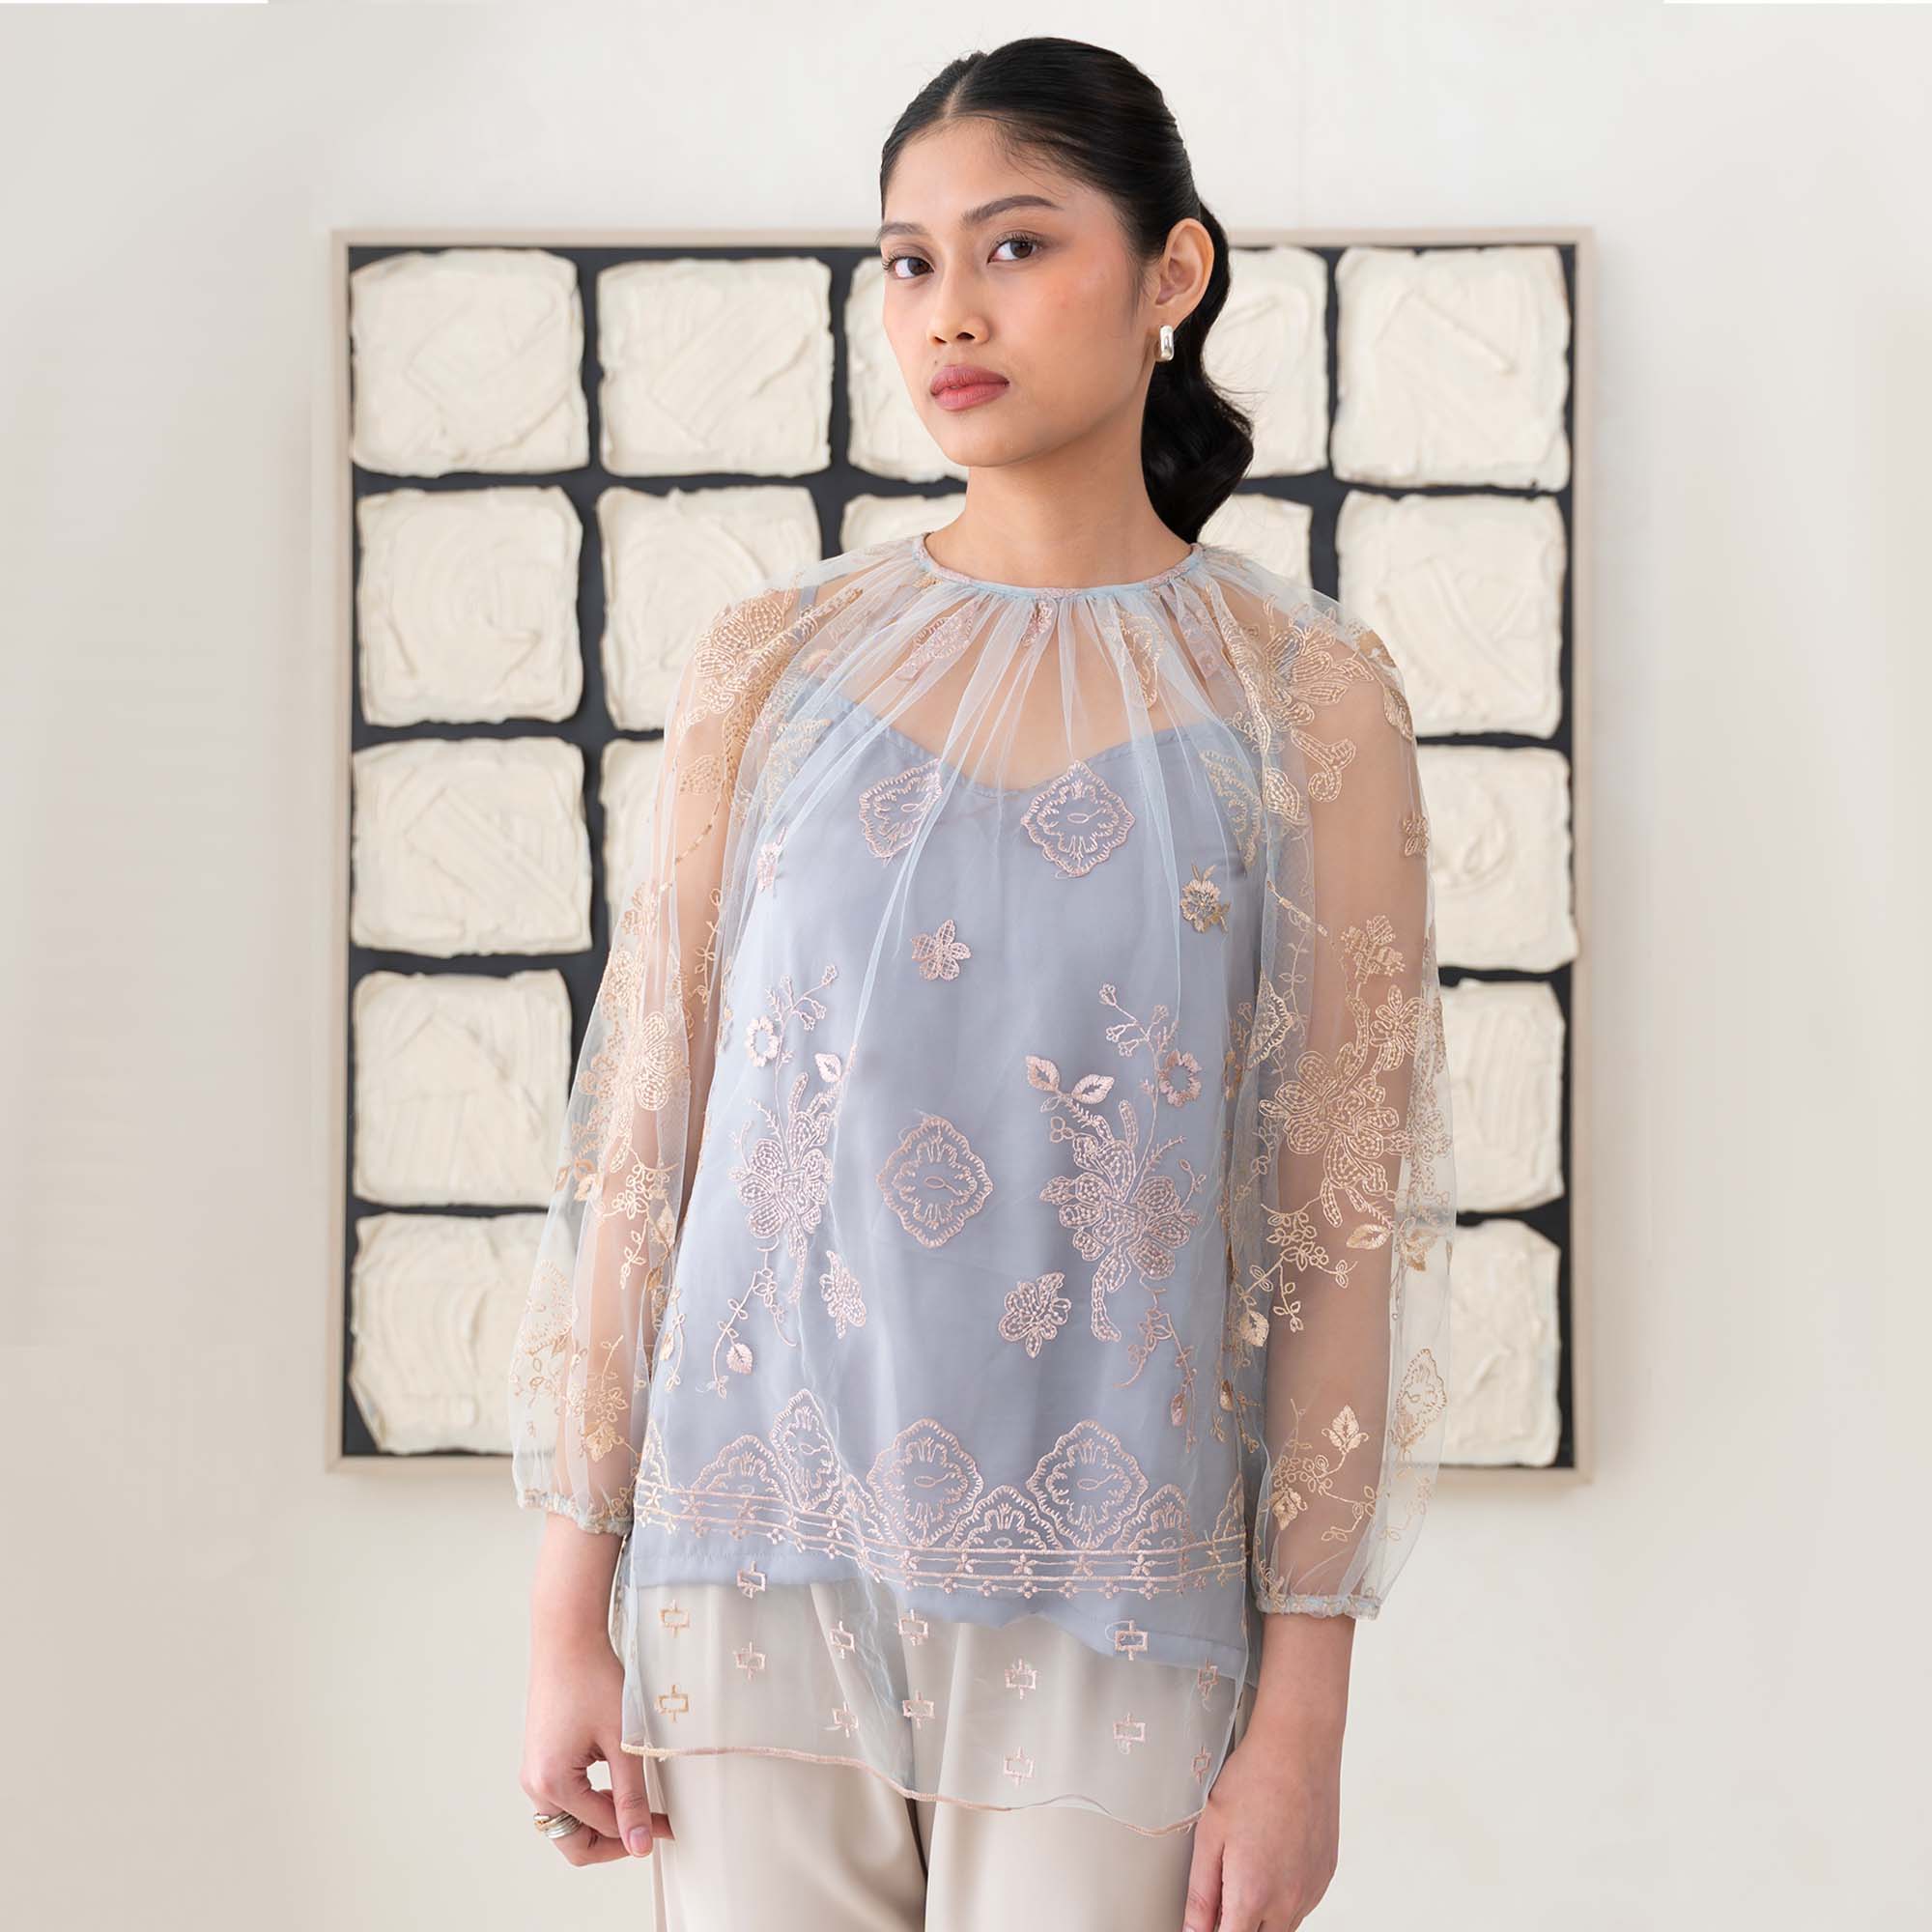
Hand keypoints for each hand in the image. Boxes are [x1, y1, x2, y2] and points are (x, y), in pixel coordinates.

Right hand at [519, 1589, 674, 1864]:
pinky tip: (615, 1783)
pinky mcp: (538, 1759)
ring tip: (636, 1802)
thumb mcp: (622, 1742)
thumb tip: (640, 1846)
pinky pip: (562, 1799)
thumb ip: (631, 1798)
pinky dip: (588, 1802)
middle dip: (612, 1842)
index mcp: (552, 1784)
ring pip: (567, 1823)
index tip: (670, 1827)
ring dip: (600, 1822)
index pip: (603, 1829)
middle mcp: (534, 1785)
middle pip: (573, 1841)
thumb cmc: (594, 1681)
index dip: (641, 1832)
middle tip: (649, 1828)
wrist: (568, 1640)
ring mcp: (533, 1773)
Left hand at [1182, 1709, 1341, 1930]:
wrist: (1299, 1748)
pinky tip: (1270, 1864)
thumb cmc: (1253, 1781)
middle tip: (1221, 1897)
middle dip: (1237, 1926)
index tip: (1204, 1923)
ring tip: (1244, 1870)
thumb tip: (1193, 1931)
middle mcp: (1288, 1901)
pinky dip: (1283, 1899)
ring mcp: (1312, 1890)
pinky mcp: (1325, 1876)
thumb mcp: (1210, 1833)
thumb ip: (1201, 1892)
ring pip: (1283, 1927)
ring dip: (1261, 1916)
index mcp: (1253, 1894)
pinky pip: (1302, 1906)